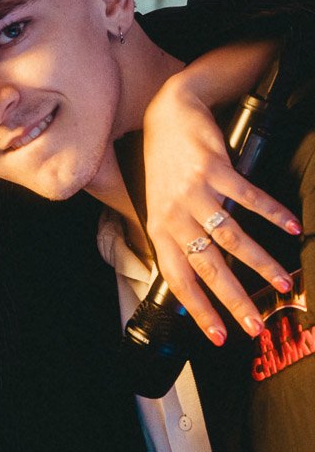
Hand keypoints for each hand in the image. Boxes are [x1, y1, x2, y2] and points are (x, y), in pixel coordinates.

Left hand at [143, 73, 298, 341]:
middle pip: (208, 267)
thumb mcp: (163, 206)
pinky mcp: (214, 170)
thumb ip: (179, 239)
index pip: (178, 280)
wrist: (169, 115)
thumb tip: (198, 279)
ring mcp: (194, 192)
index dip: (198, 310)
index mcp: (161, 229)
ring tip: (282, 281)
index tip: (219, 336)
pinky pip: (247, 198)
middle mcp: (174, 215)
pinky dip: (272, 213)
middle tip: (255, 325)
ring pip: (231, 238)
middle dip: (234, 300)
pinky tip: (291, 226)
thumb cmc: (169, 166)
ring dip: (260, 262)